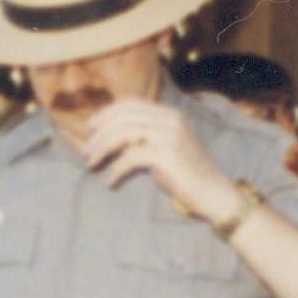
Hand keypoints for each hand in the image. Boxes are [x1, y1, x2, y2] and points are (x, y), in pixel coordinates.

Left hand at [80, 97, 237, 221]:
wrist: (212, 193)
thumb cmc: (183, 174)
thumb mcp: (163, 148)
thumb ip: (142, 137)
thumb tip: (107, 137)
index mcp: (169, 114)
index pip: (130, 104)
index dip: (106, 114)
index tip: (89, 129)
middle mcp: (170, 120)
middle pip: (123, 118)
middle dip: (99, 134)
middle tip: (85, 152)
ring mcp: (170, 135)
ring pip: (123, 134)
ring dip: (102, 149)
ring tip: (91, 164)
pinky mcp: (167, 155)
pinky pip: (130, 157)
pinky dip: (116, 169)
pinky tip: (111, 182)